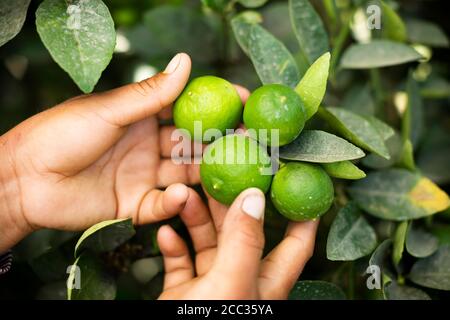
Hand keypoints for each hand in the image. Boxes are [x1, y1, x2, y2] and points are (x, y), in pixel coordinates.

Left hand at [0, 53, 244, 251]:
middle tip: (252, 141)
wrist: (24, 180)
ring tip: (231, 172)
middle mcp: (149, 146)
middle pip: (194, 144)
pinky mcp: (135, 206)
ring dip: (206, 174)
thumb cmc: (60, 135)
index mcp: (143, 118)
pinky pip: (163, 204)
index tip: (247, 102)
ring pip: (185, 175)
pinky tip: (178, 194)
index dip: (218, 105)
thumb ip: (151, 93)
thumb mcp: (110, 111)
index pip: (189, 109)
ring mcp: (144, 177)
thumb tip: (186, 60)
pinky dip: (173, 202)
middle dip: (223, 142)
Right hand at [157, 188, 318, 299]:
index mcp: (266, 281)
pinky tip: (165, 230)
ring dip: (194, 218)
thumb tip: (256, 197)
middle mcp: (241, 278)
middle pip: (242, 231)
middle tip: (222, 170)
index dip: (302, 213)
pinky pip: (179, 261)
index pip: (296, 242)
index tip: (299, 179)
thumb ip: (244, 241)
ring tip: (181, 195)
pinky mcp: (183, 293)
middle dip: (232, 201)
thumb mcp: (233, 284)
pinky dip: (173, 244)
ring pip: (207, 241)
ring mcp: (211, 285)